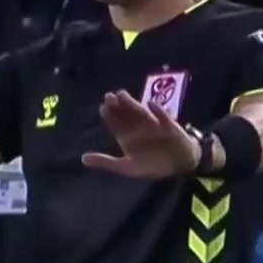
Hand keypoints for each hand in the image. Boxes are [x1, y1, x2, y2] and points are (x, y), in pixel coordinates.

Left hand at [80, 90, 200, 177]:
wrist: (179, 165)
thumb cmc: (151, 166)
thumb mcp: (126, 167)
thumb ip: (105, 162)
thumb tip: (83, 159)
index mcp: (126, 137)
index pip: (114, 123)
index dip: (108, 114)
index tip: (103, 107)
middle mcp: (137, 127)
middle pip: (125, 113)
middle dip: (117, 104)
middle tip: (109, 96)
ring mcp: (152, 123)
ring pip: (140, 111)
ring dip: (131, 103)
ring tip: (122, 95)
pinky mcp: (168, 124)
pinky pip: (163, 117)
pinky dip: (158, 111)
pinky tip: (151, 105)